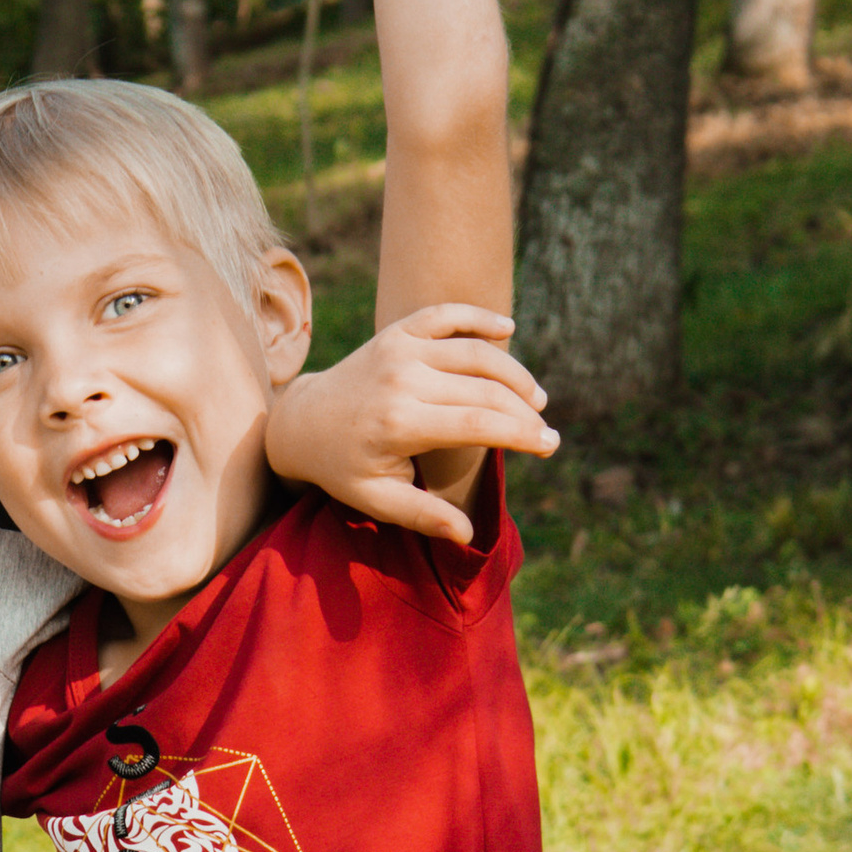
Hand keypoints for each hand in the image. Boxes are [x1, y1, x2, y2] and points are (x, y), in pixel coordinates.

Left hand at [267, 308, 557, 539]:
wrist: (301, 423)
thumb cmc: (344, 469)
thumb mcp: (376, 500)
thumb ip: (422, 516)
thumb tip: (467, 537)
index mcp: (399, 422)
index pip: (479, 423)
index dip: (521, 434)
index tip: (549, 446)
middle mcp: (402, 379)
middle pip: (485, 388)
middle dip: (525, 411)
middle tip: (548, 433)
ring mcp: (400, 349)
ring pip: (475, 351)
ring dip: (513, 372)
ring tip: (536, 399)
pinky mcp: (396, 331)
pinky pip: (445, 314)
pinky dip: (479, 317)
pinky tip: (507, 328)